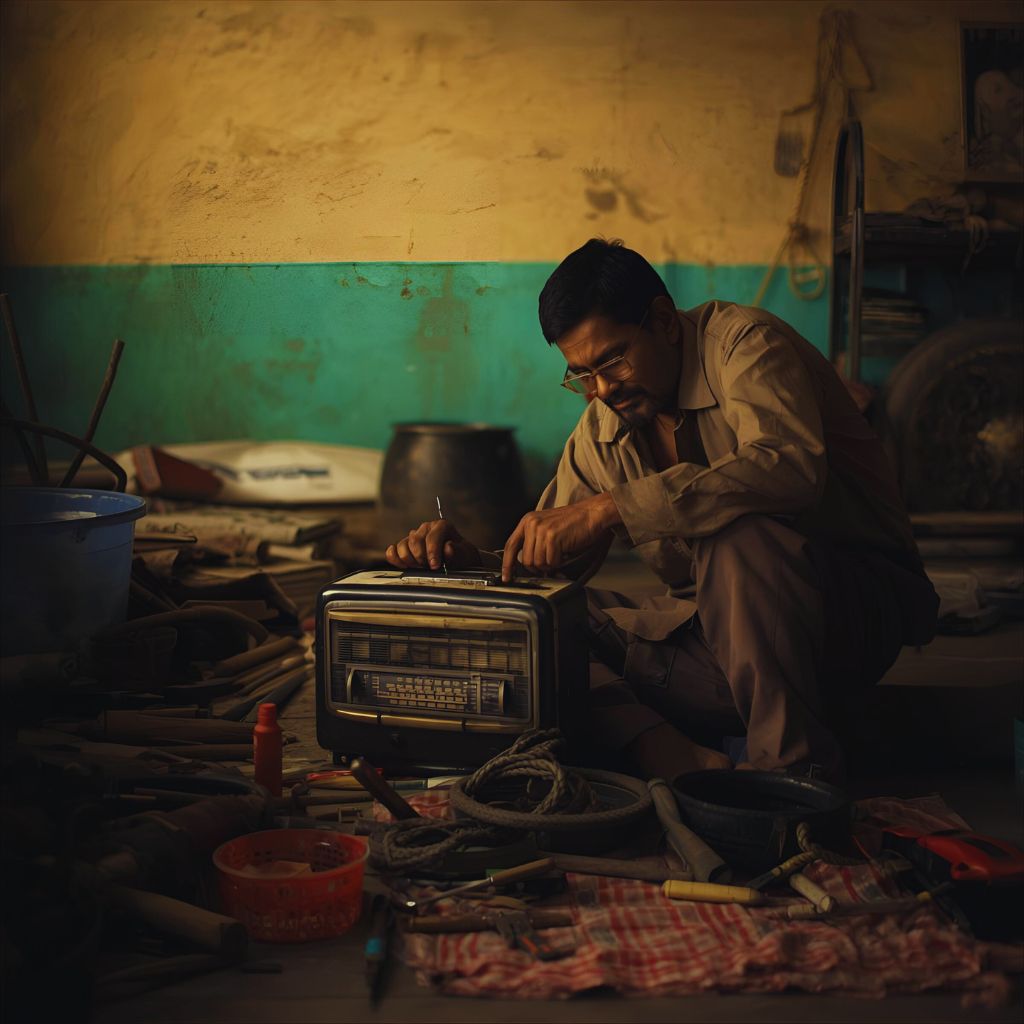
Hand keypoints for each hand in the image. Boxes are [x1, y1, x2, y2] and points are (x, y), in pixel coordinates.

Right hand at [385, 519, 479, 570]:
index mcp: (442, 526)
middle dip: (421, 558)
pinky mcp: (405, 546)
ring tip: (420, 567)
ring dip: (409, 560)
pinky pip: (393, 550)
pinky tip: (403, 565)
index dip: (432, 552)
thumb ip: (457, 552)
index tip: (435, 566)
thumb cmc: (462, 557)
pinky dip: (394, 558)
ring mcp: (414, 536)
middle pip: (415, 541)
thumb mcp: (466, 555)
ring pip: (402, 545)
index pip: (432, 537)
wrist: (458, 562)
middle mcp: (426, 528)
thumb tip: (448, 547)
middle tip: (429, 568)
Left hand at [501, 492, 619, 580]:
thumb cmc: (573, 522)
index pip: (510, 545)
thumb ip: (534, 542)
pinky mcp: (553, 537)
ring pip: (538, 563)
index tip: (507, 577)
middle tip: (551, 561)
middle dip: (538, 567)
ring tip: (560, 553)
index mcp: (527, 521)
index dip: (507, 564)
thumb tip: (528, 565)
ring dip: (550, 564)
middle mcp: (531, 524)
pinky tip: (565, 552)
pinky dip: (559, 562)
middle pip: (526, 560)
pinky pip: (551, 561)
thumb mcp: (547, 527)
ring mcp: (541, 530)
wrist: (591, 513)